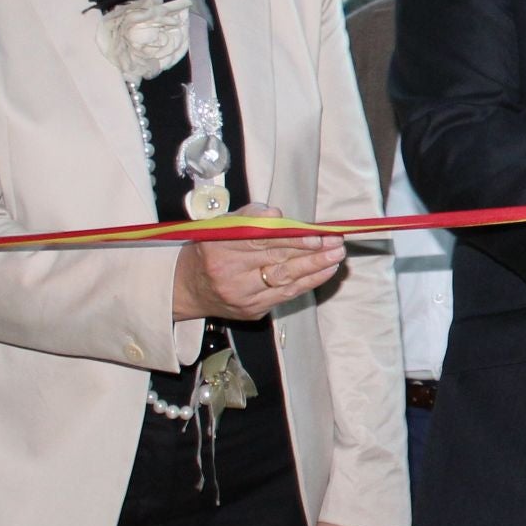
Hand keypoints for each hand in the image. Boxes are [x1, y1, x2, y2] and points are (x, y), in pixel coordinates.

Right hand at [172, 205, 344, 320]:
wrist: (188, 290)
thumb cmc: (211, 250)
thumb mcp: (221, 226)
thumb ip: (250, 217)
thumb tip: (278, 216)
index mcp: (218, 246)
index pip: (260, 240)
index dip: (291, 238)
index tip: (315, 234)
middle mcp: (228, 273)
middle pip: (276, 260)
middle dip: (311, 251)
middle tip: (336, 242)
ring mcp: (241, 295)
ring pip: (285, 279)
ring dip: (315, 267)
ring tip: (336, 256)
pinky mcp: (251, 310)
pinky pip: (285, 295)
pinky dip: (308, 282)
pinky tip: (325, 271)